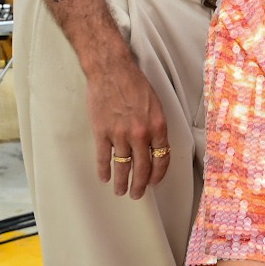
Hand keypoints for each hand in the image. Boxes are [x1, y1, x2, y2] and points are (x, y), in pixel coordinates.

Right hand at [83, 49, 172, 198]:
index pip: (162, 158)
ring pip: (122, 166)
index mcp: (158, 126)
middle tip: (137, 194)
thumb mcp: (156, 104)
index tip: (154, 182)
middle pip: (142, 168)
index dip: (158, 174)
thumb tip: (156, 147)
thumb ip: (156, 126)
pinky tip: (104, 177)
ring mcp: (120, 134)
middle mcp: (141, 133)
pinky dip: (104, 170)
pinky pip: (104, 157)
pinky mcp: (102, 132)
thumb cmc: (135, 84)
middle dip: (140, 185)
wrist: (112, 71)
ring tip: (121, 191)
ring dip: (122, 182)